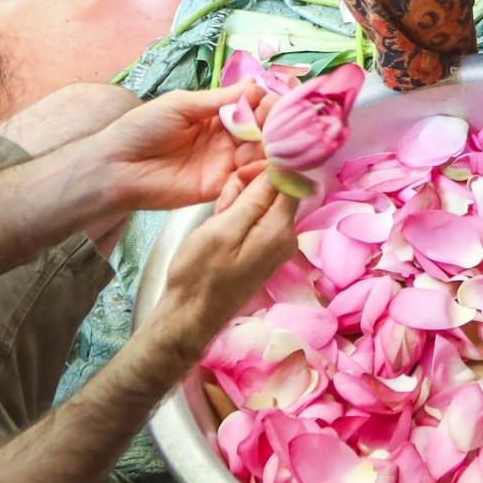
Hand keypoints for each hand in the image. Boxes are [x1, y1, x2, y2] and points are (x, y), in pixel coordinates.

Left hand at [81, 83, 265, 213]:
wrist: (117, 167)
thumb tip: (255, 85)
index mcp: (215, 115)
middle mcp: (225, 139)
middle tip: (277, 121)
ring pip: (258, 154)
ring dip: (269, 146)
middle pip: (260, 131)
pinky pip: (247, 180)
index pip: (250, 108)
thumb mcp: (181, 104)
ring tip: (270, 140)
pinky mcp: (220, 187)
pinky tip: (264, 162)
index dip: (265, 104)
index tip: (275, 100)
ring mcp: (224, 164)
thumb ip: (219, 100)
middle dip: (272, 124)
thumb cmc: (142, 128)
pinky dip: (260, 171)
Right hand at [158, 168, 298, 348]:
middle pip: (277, 190)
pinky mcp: (265, 250)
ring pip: (264, 204)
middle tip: (223, 202)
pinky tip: (221, 228)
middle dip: (249, 187)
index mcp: (281, 229)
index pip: (291, 180)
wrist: (191, 315)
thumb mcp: (222, 229)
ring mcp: (278, 245)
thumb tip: (282, 169)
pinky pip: (257, 219)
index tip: (240, 174)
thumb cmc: (200, 273)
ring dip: (239, 203)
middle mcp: (288, 237)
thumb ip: (254, 199)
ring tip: (218, 218)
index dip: (266, 168)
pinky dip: (238, 217)